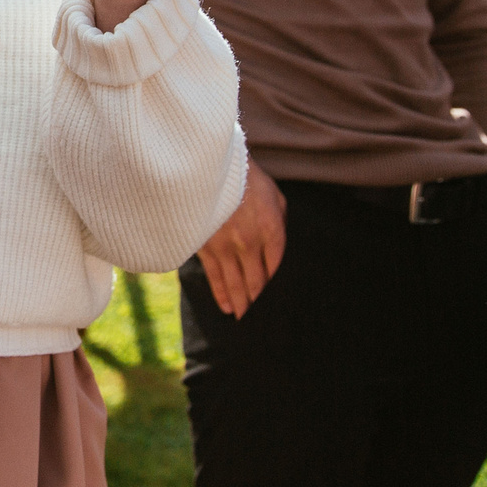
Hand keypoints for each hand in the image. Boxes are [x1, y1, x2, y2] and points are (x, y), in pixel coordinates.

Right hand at [196, 161, 284, 317]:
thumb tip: (280, 250)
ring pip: (236, 285)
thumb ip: (281, 223)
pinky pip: (215, 277)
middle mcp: (249, 242)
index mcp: (271, 228)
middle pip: (258, 283)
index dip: (279, 289)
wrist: (208, 164)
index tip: (280, 303)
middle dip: (261, 304)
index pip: (278, 269)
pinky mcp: (205, 246)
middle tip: (266, 322)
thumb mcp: (274, 195)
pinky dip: (222, 295)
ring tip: (246, 320)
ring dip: (243, 305)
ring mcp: (225, 246)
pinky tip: (227, 307)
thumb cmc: (246, 178)